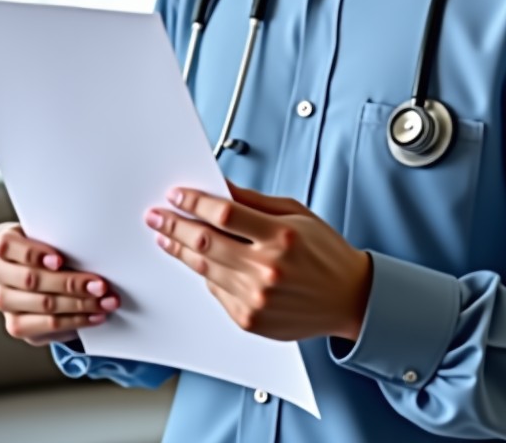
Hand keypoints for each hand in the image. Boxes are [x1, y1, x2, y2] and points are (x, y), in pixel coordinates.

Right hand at [0, 221, 120, 345]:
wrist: (44, 269)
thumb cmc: (52, 245)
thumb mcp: (52, 234)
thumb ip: (61, 236)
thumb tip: (93, 246)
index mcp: (0, 242)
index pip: (8, 246)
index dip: (34, 253)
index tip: (60, 260)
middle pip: (31, 279)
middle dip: (70, 283)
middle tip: (101, 285)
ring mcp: (3, 300)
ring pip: (43, 304)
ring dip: (80, 304)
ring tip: (106, 301)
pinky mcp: (15, 325)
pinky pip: (48, 325)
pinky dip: (77, 320)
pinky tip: (96, 315)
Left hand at [145, 182, 370, 342]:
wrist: (348, 298)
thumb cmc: (325, 253)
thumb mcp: (297, 214)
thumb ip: (255, 202)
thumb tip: (220, 186)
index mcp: (281, 236)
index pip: (224, 214)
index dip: (195, 202)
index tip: (177, 195)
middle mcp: (267, 269)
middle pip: (206, 242)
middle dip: (175, 226)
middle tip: (157, 216)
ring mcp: (256, 298)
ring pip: (204, 268)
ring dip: (180, 250)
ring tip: (165, 237)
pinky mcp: (250, 319)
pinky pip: (215, 291)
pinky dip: (204, 273)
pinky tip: (196, 260)